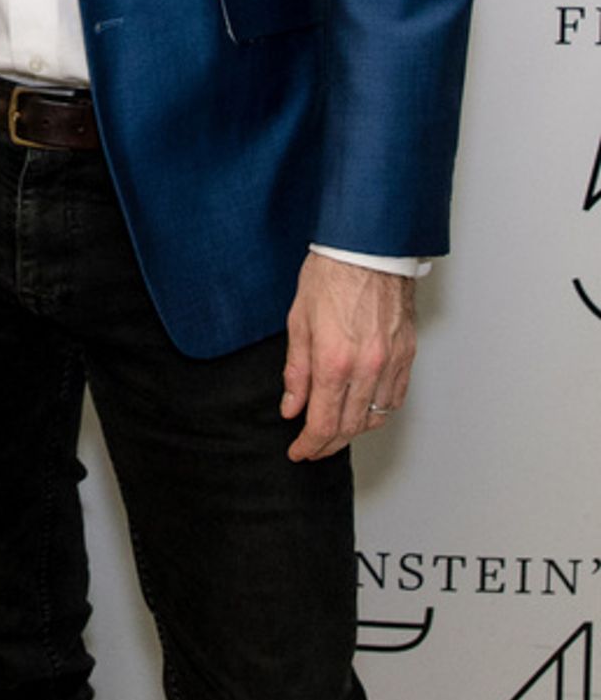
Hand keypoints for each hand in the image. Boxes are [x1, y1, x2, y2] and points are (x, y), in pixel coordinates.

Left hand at [280, 254, 416, 460]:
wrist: (367, 248)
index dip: (309, 444)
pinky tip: (365, 410)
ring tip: (336, 431)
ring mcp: (391, 362)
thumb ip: (296, 371)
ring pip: (375, 417)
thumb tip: (292, 407)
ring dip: (354, 431)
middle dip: (328, 444)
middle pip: (350, 427)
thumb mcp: (298, 321)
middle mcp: (366, 367)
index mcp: (334, 361)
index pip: (323, 422)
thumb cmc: (330, 274)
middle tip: (313, 447)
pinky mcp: (407, 354)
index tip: (299, 451)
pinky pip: (396, 397)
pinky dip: (379, 411)